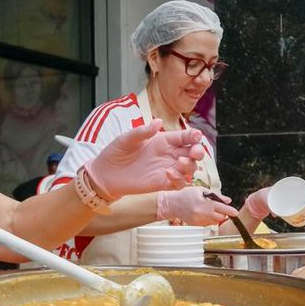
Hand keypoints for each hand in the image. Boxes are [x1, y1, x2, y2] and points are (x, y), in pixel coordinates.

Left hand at [85, 120, 204, 199]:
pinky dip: (179, 180)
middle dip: (198, 151)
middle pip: (193, 153)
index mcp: (163, 140)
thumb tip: (158, 121)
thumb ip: (143, 131)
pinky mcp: (162, 184)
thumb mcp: (127, 138)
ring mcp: (167, 169)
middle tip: (195, 152)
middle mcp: (168, 154)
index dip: (194, 135)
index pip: (185, 137)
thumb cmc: (115, 153)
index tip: (196, 136)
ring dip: (190, 166)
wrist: (105, 174)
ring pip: (190, 169)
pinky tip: (168, 174)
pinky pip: (179, 184)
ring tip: (179, 163)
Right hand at [156, 187, 238, 225]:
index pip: (222, 208)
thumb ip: (216, 196)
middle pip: (220, 217)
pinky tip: (202, 213)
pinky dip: (208, 220)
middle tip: (219, 208)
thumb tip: (228, 200)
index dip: (230, 211)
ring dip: (215, 217)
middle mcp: (202, 213)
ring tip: (207, 209)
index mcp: (205, 203)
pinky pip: (208, 224)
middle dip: (222, 214)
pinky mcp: (196, 225)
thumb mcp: (201, 190)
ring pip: (214, 222)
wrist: (172, 204)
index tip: (236, 213)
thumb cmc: (186, 195)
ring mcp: (199, 220)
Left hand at [243, 183, 304, 220]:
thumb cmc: (264, 198)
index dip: (304, 184)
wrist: (261, 200)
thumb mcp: (266, 201)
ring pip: (304, 194)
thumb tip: (275, 215)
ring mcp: (291, 194)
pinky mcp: (292, 200)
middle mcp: (289, 188)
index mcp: (283, 185)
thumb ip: (270, 207)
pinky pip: (302, 199)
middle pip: (303, 188)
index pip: (296, 182)